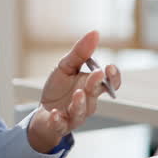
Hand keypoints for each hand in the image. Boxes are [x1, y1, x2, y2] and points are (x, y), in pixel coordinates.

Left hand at [26, 31, 120, 153]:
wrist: (43, 112)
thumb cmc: (59, 89)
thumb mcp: (66, 66)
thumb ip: (80, 53)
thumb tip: (95, 33)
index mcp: (92, 87)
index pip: (110, 84)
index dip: (114, 78)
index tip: (110, 67)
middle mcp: (87, 102)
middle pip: (95, 94)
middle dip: (96, 84)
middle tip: (97, 73)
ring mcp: (74, 115)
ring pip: (81, 112)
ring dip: (80, 103)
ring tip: (78, 93)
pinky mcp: (60, 125)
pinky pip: (61, 125)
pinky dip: (58, 120)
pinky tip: (55, 114)